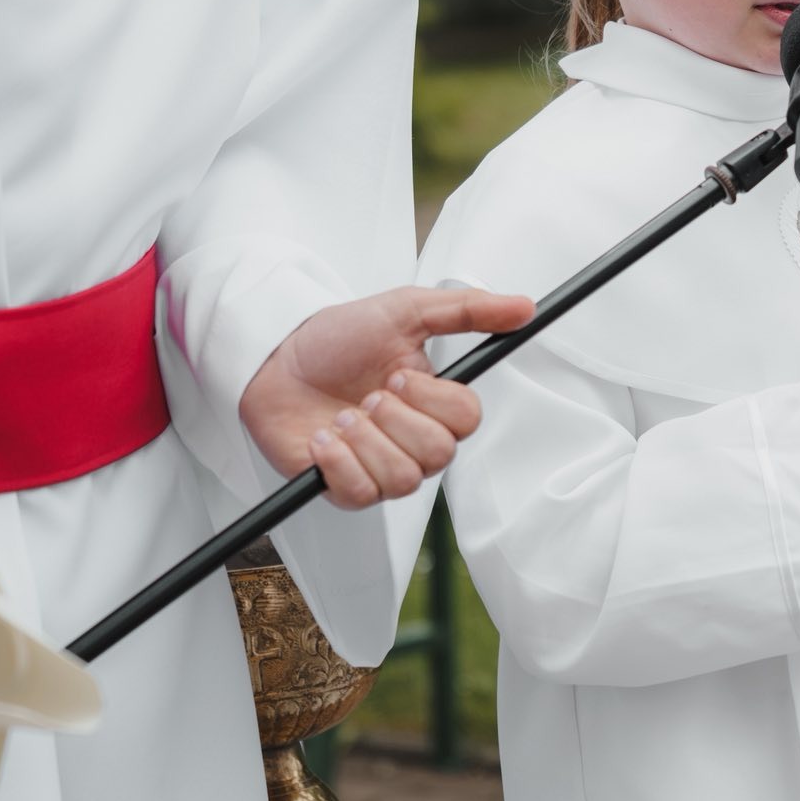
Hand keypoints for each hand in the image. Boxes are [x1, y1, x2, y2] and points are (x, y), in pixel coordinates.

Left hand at [240, 286, 533, 509]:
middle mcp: (413, 441)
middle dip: (396, 420)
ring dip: (365, 441)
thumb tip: (524, 306)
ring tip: (342, 415)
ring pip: (402, 480)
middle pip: (439, 455)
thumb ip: (468, 309)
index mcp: (433, 402)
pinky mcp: (344, 489)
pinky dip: (338, 462)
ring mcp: (380, 468)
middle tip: (368, 395)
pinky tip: (323, 436)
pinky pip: (360, 494)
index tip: (399, 375)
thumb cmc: (339, 338)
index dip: (432, 400)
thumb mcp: (405, 310)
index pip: (467, 420)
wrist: (275, 359)